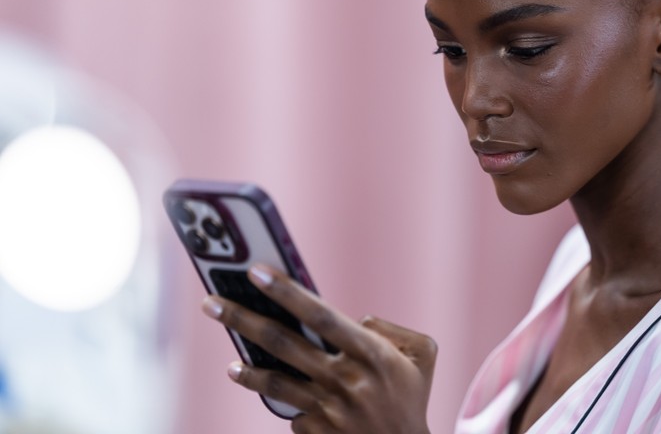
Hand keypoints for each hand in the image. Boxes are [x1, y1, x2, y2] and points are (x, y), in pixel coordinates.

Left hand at [201, 264, 435, 432]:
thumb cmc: (411, 398)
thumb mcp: (421, 356)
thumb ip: (391, 329)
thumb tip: (353, 320)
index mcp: (372, 354)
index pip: (321, 316)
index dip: (288, 292)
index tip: (257, 272)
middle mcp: (345, 380)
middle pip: (283, 343)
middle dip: (242, 319)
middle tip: (210, 301)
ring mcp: (327, 409)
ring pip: (274, 380)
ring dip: (244, 365)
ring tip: (227, 352)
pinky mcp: (315, 431)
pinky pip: (288, 407)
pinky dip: (272, 391)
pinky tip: (252, 378)